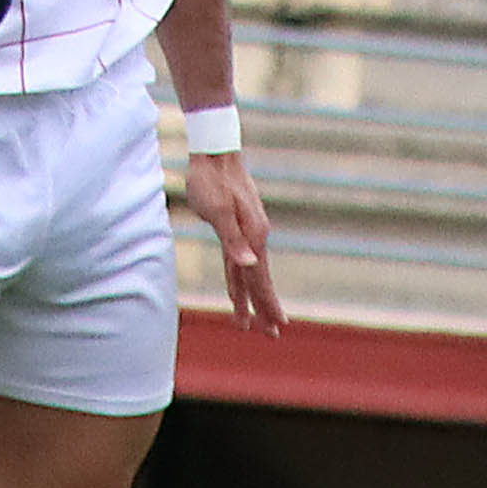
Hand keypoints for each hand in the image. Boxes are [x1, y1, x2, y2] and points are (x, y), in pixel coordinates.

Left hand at [186, 143, 280, 334]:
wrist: (214, 152)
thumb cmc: (211, 179)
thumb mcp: (218, 209)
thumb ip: (233, 239)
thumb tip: (250, 265)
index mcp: (253, 235)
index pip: (260, 278)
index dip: (266, 304)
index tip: (275, 327)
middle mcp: (255, 236)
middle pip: (260, 280)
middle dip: (265, 308)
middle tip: (272, 335)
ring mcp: (247, 232)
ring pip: (249, 273)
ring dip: (250, 298)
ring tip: (250, 324)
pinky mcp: (236, 228)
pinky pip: (238, 261)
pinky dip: (239, 279)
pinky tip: (237, 290)